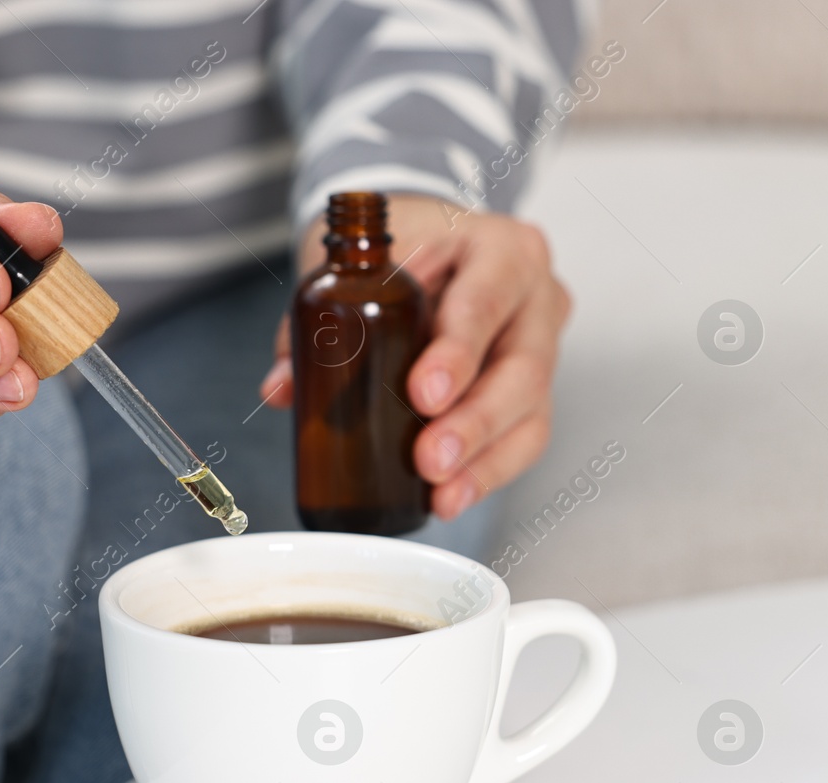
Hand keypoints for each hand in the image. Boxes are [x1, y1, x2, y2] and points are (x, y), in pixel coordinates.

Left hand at [262, 194, 569, 519]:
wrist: (435, 242)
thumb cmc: (408, 245)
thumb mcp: (363, 264)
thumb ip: (320, 322)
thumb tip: (283, 388)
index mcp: (502, 249)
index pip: (486, 301)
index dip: (457, 353)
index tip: (424, 395)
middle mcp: (536, 297)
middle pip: (523, 369)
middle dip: (475, 423)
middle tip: (430, 459)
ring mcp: (544, 347)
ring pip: (532, 413)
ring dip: (485, 462)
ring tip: (443, 493)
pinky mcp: (536, 390)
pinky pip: (524, 437)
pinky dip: (488, 472)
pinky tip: (453, 495)